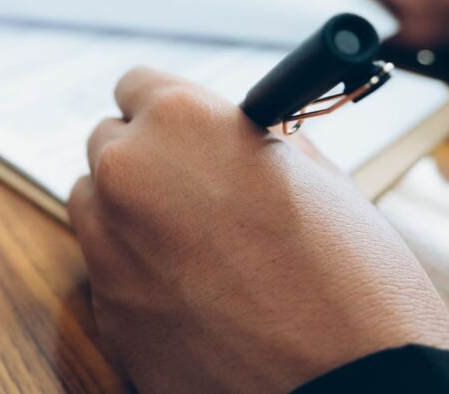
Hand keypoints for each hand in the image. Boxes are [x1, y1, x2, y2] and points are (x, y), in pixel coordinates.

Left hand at [69, 67, 448, 392]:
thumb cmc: (354, 281)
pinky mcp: (105, 309)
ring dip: (128, 212)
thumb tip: (229, 135)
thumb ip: (252, 142)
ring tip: (192, 246)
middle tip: (192, 190)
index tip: (178, 129)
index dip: (162, 108)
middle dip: (145, 159)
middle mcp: (128, 172)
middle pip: (106, 142)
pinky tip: (190, 296)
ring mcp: (107, 243)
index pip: (134, 85)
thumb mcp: (318, 177)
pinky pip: (105, 268)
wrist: (354, 390)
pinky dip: (133, 271)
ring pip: (93, 203)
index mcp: (181, 121)